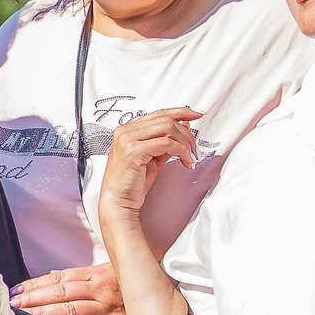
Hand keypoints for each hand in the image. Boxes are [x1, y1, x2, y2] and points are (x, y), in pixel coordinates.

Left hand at [12, 265, 129, 314]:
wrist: (176, 304)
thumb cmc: (140, 287)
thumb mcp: (115, 273)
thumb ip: (85, 276)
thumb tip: (54, 276)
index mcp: (102, 274)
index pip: (61, 278)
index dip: (36, 283)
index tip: (16, 289)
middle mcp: (105, 292)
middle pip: (62, 293)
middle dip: (33, 298)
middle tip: (12, 304)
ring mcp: (113, 314)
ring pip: (72, 313)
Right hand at [97, 107, 200, 224]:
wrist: (118, 202)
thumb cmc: (132, 183)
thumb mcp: (154, 159)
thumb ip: (166, 143)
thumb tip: (184, 128)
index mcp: (127, 130)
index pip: (158, 114)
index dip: (180, 112)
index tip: (196, 115)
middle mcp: (125, 131)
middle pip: (165, 120)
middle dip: (187, 134)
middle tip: (195, 150)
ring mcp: (127, 139)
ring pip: (167, 129)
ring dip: (185, 143)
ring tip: (191, 157)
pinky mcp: (133, 151)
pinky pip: (166, 144)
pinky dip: (181, 151)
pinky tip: (186, 161)